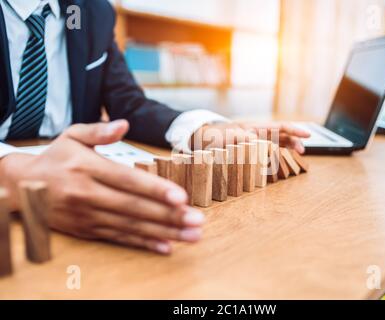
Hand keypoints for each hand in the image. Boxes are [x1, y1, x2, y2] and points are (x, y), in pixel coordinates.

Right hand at [0, 120, 204, 254]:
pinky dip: (143, 243)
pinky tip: (165, 247)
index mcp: (87, 168)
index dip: (155, 190)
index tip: (181, 198)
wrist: (22, 186)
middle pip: (134, 208)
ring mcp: (87, 215)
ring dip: (163, 233)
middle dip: (168, 216)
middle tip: (197, 222)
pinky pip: (119, 238)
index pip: (127, 180)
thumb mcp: (72, 136)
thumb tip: (124, 123)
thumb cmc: (56, 158)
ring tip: (190, 236)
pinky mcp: (87, 230)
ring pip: (131, 226)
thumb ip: (99, 131)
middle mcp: (88, 194)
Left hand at [191, 122, 310, 153]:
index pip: (279, 127)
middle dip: (294, 141)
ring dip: (287, 149)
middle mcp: (256, 135)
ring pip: (276, 144)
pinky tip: (281, 163)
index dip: (294, 130)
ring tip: (298, 156)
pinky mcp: (249, 151)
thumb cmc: (211, 137)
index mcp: (253, 129)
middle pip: (281, 136)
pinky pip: (267, 153)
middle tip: (303, 152)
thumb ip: (240, 137)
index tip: (307, 134)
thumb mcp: (225, 137)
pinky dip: (276, 157)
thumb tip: (255, 139)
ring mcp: (253, 143)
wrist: (199, 140)